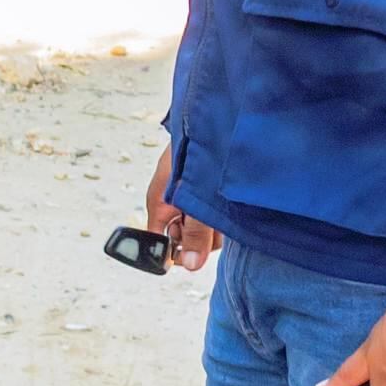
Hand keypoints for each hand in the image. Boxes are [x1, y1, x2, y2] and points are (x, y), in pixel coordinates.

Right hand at [144, 143, 222, 273]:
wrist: (210, 120)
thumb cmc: (194, 150)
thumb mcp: (195, 197)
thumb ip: (196, 232)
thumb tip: (192, 265)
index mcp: (158, 204)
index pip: (158, 243)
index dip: (174, 253)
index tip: (193, 253)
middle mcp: (171, 204)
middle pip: (184, 240)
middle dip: (200, 237)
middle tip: (212, 219)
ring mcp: (187, 199)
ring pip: (201, 230)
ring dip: (214, 225)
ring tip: (221, 204)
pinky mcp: (203, 193)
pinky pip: (211, 216)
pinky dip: (221, 213)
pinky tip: (227, 200)